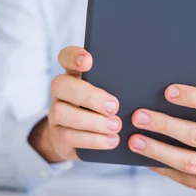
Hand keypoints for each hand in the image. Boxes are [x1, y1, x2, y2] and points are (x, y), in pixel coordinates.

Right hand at [29, 46, 121, 162]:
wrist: (82, 140)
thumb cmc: (103, 110)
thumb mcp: (110, 94)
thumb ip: (116, 85)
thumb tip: (141, 82)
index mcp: (74, 76)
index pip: (66, 57)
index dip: (74, 56)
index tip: (88, 61)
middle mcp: (60, 93)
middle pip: (61, 85)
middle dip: (89, 96)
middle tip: (114, 106)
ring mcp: (55, 115)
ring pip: (61, 113)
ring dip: (92, 121)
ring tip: (116, 126)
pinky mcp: (57, 137)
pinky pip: (68, 137)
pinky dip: (93, 140)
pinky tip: (112, 140)